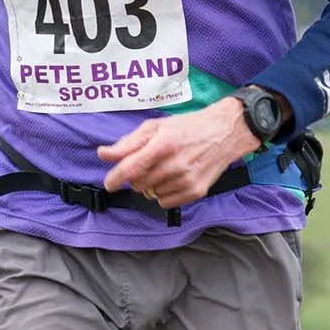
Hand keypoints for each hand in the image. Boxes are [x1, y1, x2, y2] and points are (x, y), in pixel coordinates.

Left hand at [98, 99, 256, 208]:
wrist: (225, 132)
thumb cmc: (188, 127)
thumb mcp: (155, 127)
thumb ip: (128, 143)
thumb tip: (104, 154)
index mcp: (162, 144)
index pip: (129, 169)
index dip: (114, 178)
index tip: (110, 183)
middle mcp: (175, 164)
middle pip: (137, 184)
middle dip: (136, 176)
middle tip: (149, 163)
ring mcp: (186, 180)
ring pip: (150, 194)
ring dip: (151, 184)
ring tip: (165, 168)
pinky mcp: (196, 192)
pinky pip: (165, 202)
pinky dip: (164, 193)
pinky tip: (174, 179)